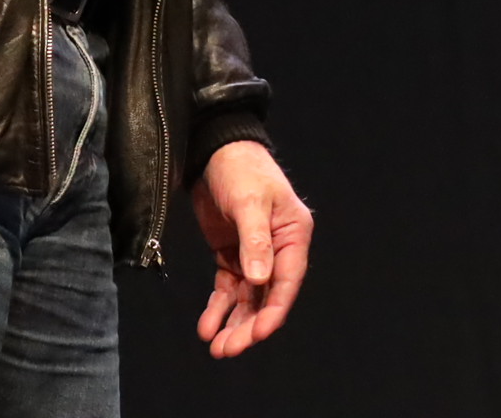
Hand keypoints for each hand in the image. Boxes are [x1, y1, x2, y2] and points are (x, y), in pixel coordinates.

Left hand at [193, 139, 313, 357]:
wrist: (213, 151)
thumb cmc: (241, 170)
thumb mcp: (249, 203)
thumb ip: (255, 241)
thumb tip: (261, 281)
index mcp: (293, 234)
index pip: (287, 280)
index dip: (274, 311)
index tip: (257, 335)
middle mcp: (278, 248)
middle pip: (267, 296)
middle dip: (249, 325)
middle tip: (228, 350)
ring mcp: (254, 254)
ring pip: (248, 298)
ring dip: (234, 323)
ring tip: (217, 348)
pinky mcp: (232, 254)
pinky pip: (228, 289)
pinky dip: (218, 308)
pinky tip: (207, 327)